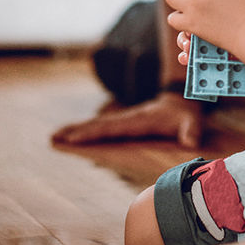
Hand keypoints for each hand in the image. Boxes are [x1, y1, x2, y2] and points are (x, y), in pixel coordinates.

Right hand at [52, 93, 204, 148]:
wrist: (180, 102)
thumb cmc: (184, 115)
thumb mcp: (191, 122)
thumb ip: (190, 131)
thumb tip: (190, 143)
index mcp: (138, 120)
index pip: (111, 127)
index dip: (93, 132)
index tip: (74, 138)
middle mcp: (127, 119)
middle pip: (98, 125)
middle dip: (76, 131)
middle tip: (53, 136)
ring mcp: (123, 120)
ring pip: (97, 125)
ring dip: (76, 130)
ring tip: (54, 136)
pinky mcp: (123, 123)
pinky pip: (102, 128)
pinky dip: (86, 131)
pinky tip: (73, 136)